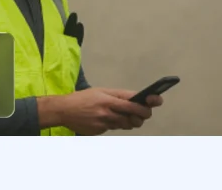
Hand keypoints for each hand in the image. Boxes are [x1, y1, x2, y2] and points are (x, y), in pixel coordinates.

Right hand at [43, 87, 159, 133]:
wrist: (63, 110)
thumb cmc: (82, 98)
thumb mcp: (99, 91)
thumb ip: (118, 95)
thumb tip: (135, 100)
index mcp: (108, 99)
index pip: (134, 104)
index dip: (148, 104)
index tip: (157, 100)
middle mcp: (108, 112)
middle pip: (135, 117)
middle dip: (142, 115)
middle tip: (143, 112)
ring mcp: (105, 123)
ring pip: (127, 124)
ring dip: (129, 120)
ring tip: (123, 114)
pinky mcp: (101, 130)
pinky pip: (115, 128)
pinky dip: (116, 123)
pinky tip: (108, 118)